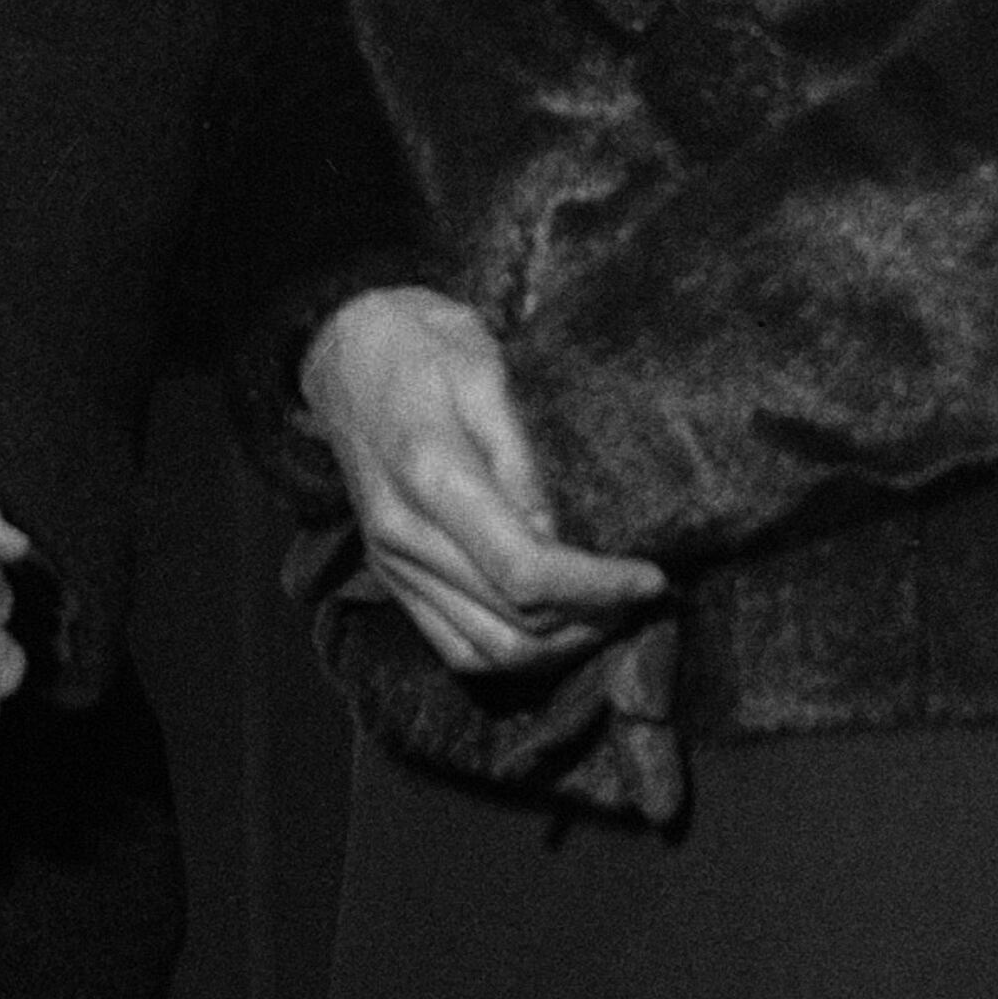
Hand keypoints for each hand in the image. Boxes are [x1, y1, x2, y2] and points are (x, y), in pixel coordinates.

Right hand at [300, 287, 669, 678]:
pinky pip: (456, 648)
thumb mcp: (485, 368)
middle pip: (513, 624)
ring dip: (559, 647)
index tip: (650, 576)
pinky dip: (514, 653)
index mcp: (430, 477)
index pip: (525, 572)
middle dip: (592, 620)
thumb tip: (563, 531)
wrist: (348, 350)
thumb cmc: (425, 345)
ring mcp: (394, 564)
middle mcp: (404, 536)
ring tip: (610, 614)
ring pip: (488, 652)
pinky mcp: (392, 576)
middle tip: (643, 594)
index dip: (597, 586)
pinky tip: (558, 626)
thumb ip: (523, 454)